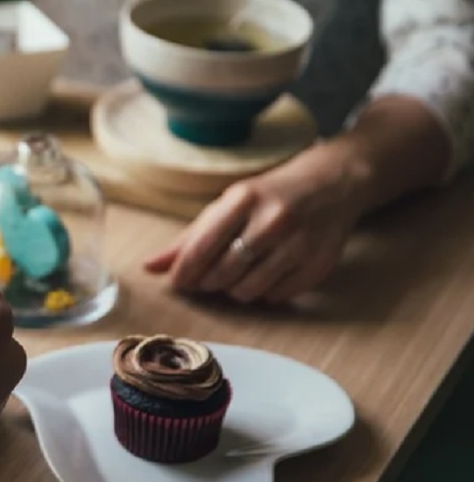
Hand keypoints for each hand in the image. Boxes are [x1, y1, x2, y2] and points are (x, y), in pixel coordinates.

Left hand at [144, 144, 370, 303]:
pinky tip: (266, 273)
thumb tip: (149, 267)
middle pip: (222, 274)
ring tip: (238, 273)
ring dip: (234, 290)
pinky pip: (276, 297)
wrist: (332, 184)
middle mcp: (273, 221)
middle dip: (208, 282)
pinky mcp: (318, 266)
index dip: (183, 272)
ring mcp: (299, 245)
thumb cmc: (268, 196)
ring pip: (248, 291)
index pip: (201, 247)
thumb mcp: (228, 205)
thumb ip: (189, 238)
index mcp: (244, 200)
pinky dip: (264, 293)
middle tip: (209, 276)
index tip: (177, 282)